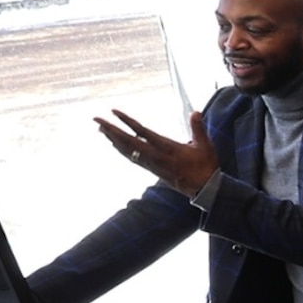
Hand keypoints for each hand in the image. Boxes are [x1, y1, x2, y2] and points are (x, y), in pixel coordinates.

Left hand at [96, 108, 218, 196]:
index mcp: (167, 148)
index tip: (113, 112)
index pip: (142, 132)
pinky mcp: (152, 169)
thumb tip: (195, 111)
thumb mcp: (205, 146)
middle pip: (128, 141)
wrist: (205, 190)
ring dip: (113, 139)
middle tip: (96, 120)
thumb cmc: (206, 166)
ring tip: (101, 129)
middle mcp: (156, 156)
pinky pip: (132, 158)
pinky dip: (121, 149)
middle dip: (111, 130)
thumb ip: (198, 128)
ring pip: (127, 150)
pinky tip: (115, 145)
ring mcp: (152, 164)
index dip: (127, 122)